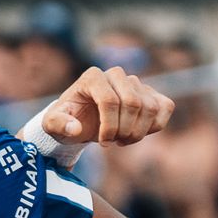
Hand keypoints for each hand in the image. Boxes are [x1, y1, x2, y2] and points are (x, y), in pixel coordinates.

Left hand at [44, 66, 175, 146]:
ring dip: (139, 131)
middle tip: (114, 142)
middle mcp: (115, 75)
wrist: (78, 120)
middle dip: (125, 130)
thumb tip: (76, 128)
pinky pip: (165, 106)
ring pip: (150, 107)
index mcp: (92, 77)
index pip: (110, 100)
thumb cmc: (65, 121)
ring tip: (122, 140)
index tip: (103, 143)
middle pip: (134, 103)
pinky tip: (139, 133)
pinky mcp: (150, 93)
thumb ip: (58, 124)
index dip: (110, 126)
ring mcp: (135, 82)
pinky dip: (155, 125)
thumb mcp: (51, 125)